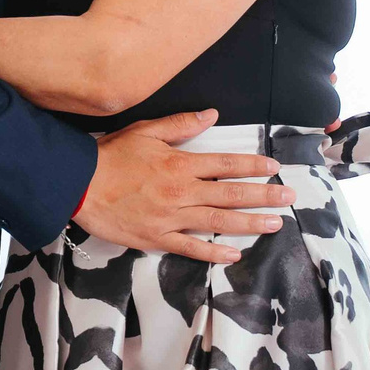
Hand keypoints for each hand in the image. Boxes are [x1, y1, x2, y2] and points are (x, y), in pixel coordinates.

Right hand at [74, 109, 292, 264]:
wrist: (79, 185)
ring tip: (275, 224)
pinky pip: (191, 248)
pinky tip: (233, 255)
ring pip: (218, 222)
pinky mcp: (157, 238)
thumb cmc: (111, 156)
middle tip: (290, 198)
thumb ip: (181, 123)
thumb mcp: (145, 131)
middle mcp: (182, 192)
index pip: (227, 164)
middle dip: (264, 195)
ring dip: (250, 223)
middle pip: (232, 194)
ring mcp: (171, 218)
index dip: (253, 165)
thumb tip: (212, 114)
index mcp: (181, 164)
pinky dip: (213, 253)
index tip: (274, 168)